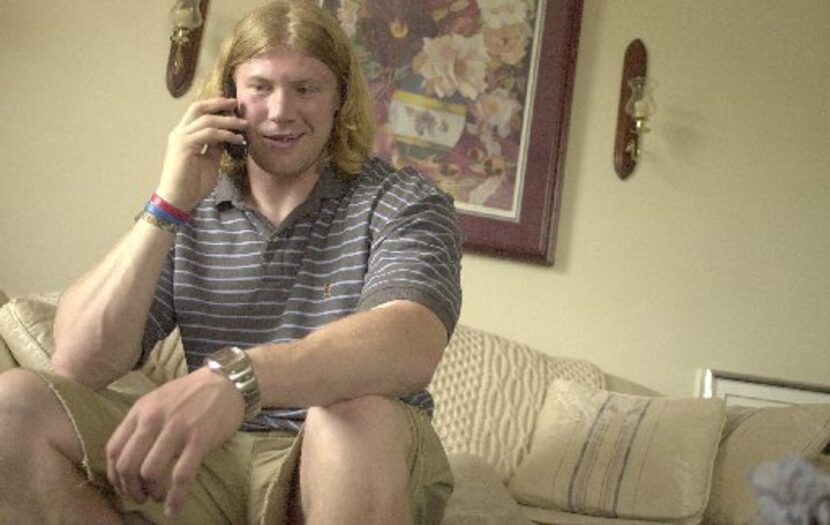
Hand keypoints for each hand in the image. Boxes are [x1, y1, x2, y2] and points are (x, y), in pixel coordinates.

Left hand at [105, 367, 244, 515]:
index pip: (114, 449)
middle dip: (130, 488)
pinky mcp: (199, 440)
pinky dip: (175, 498)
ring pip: (150, 472)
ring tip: (158, 497)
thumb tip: (130, 454)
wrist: (227, 381)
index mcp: (141, 410)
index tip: (123, 486)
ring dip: (151, 492)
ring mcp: (176, 429)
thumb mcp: (159, 400)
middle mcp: (154, 419)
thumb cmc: (192, 393)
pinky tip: (174, 508)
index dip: (114, 475)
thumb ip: (143, 421)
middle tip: (140, 496)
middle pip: (127, 465)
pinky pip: (181, 476)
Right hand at [155, 98, 246, 211]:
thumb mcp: (209, 161)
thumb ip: (216, 147)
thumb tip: (227, 136)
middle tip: (236, 103)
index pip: (198, 112)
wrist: (178, 199)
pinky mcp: (185, 145)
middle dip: (218, 103)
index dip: (214, 106)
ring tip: (244, 125)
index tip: (231, 105)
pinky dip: (225, 134)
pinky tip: (237, 139)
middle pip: (198, 108)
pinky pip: (209, 134)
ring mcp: (181, 138)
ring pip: (207, 120)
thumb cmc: (192, 183)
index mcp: (184, 135)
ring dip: (228, 121)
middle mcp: (180, 132)